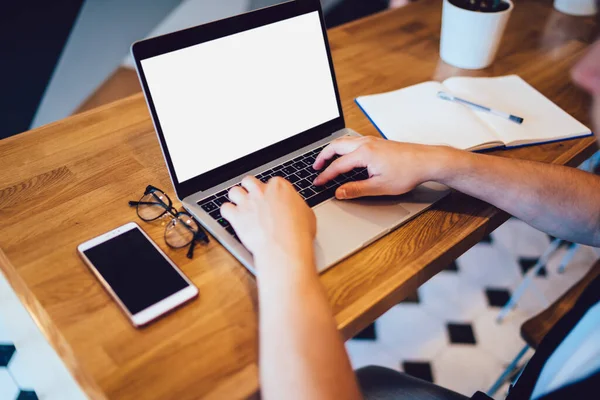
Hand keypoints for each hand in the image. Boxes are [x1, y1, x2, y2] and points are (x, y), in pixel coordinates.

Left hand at [221, 176, 316, 268]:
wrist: (284, 246)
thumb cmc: (298, 233)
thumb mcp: (307, 214)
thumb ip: (297, 207)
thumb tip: (296, 210)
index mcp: (279, 187)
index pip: (271, 182)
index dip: (270, 192)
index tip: (271, 200)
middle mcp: (261, 191)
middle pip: (249, 181)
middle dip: (250, 189)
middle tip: (253, 199)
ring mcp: (247, 202)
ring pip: (234, 191)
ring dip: (236, 198)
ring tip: (240, 207)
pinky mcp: (236, 216)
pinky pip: (225, 208)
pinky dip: (227, 212)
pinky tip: (232, 217)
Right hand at [313, 136, 448, 198]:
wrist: (426, 161)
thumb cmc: (407, 172)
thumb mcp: (380, 187)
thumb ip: (356, 189)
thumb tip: (340, 192)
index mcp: (364, 154)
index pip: (337, 166)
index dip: (325, 176)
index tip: (318, 183)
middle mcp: (365, 143)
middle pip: (335, 146)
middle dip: (322, 157)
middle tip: (315, 168)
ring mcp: (371, 140)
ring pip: (344, 141)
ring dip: (332, 150)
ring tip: (325, 160)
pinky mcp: (377, 142)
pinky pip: (353, 141)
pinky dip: (342, 148)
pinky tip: (344, 156)